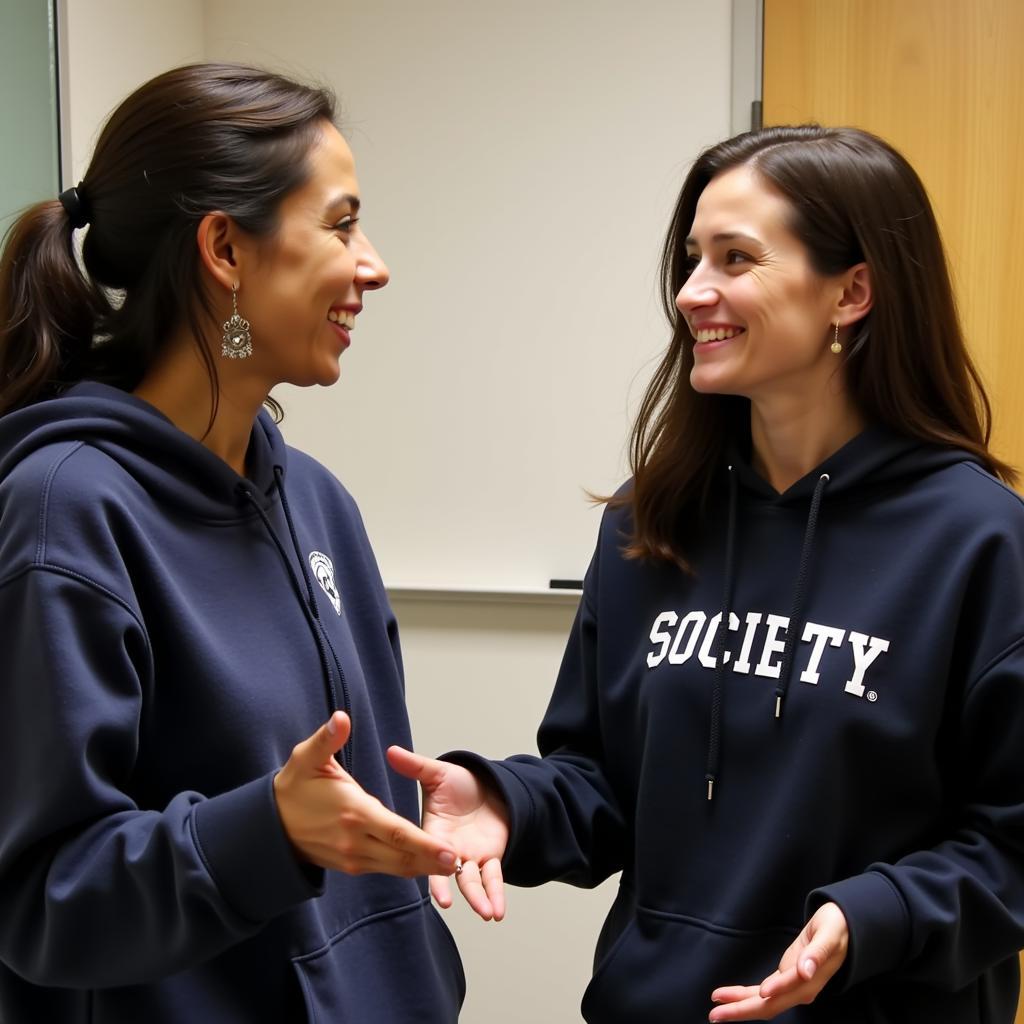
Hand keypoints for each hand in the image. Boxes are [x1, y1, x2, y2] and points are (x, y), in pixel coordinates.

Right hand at [273, 712, 457, 877]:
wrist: (270, 826)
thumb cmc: (293, 788)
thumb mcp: (306, 758)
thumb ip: (327, 740)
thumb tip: (341, 718)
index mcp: (353, 813)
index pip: (396, 832)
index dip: (425, 844)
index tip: (449, 850)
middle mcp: (355, 841)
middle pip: (402, 856)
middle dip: (433, 861)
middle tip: (461, 864)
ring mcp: (353, 857)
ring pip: (395, 866)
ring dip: (423, 868)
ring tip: (453, 867)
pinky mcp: (351, 864)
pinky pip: (384, 868)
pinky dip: (406, 867)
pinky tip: (426, 865)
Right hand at [387, 745, 509, 920]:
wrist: (488, 789)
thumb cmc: (461, 784)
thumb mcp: (438, 773)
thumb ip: (416, 766)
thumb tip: (392, 750)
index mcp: (431, 831)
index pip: (422, 849)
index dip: (422, 860)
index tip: (420, 870)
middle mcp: (447, 849)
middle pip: (443, 871)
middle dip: (445, 886)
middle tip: (446, 903)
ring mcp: (466, 858)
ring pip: (470, 882)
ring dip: (477, 898)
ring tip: (485, 913)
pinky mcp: (487, 859)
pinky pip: (491, 879)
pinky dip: (495, 894)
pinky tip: (497, 911)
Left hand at [708, 902, 848, 1020]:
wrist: (841, 930)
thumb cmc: (836, 929)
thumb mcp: (830, 935)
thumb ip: (818, 953)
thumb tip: (805, 972)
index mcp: (811, 979)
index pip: (788, 989)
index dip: (774, 991)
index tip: (759, 993)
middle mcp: (800, 989)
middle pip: (769, 1005)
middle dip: (742, 1010)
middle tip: (715, 1013)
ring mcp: (792, 987)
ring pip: (763, 1003)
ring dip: (739, 1006)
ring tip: (716, 1008)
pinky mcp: (785, 981)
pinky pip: (763, 994)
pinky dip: (746, 996)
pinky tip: (731, 998)